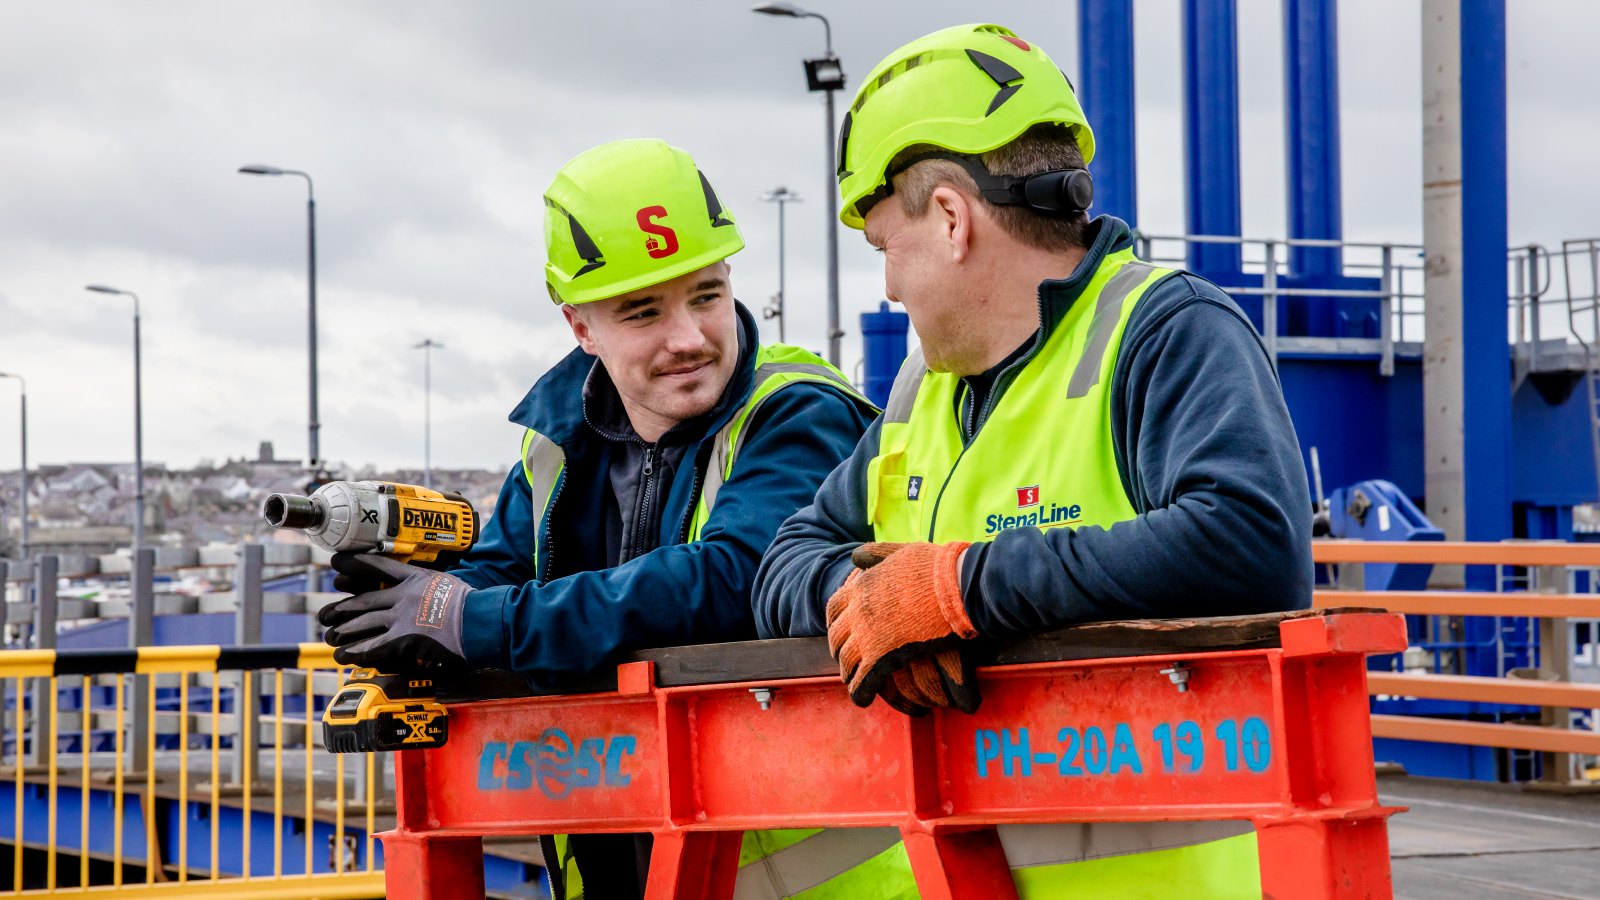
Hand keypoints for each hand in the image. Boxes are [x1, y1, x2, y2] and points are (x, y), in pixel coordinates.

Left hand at [319, 553, 470, 668]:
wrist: (479, 620)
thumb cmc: (475, 604)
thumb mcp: (453, 586)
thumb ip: (437, 588)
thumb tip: (437, 595)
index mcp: (417, 578)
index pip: (380, 566)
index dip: (356, 563)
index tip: (338, 561)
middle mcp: (405, 595)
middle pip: (366, 599)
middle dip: (343, 607)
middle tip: (326, 613)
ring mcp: (402, 617)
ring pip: (364, 622)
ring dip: (344, 631)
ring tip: (330, 636)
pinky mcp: (404, 639)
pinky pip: (374, 646)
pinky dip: (356, 651)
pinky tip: (344, 655)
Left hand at [825, 540, 979, 712]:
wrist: (955, 584)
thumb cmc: (934, 566)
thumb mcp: (898, 551)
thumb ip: (875, 553)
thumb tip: (855, 556)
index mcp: (859, 587)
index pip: (833, 609)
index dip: (835, 622)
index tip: (841, 630)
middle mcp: (857, 612)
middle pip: (836, 638)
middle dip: (840, 650)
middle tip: (847, 659)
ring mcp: (868, 635)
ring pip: (846, 662)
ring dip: (849, 673)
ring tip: (855, 680)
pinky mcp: (883, 657)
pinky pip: (863, 682)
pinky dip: (860, 693)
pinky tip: (863, 699)